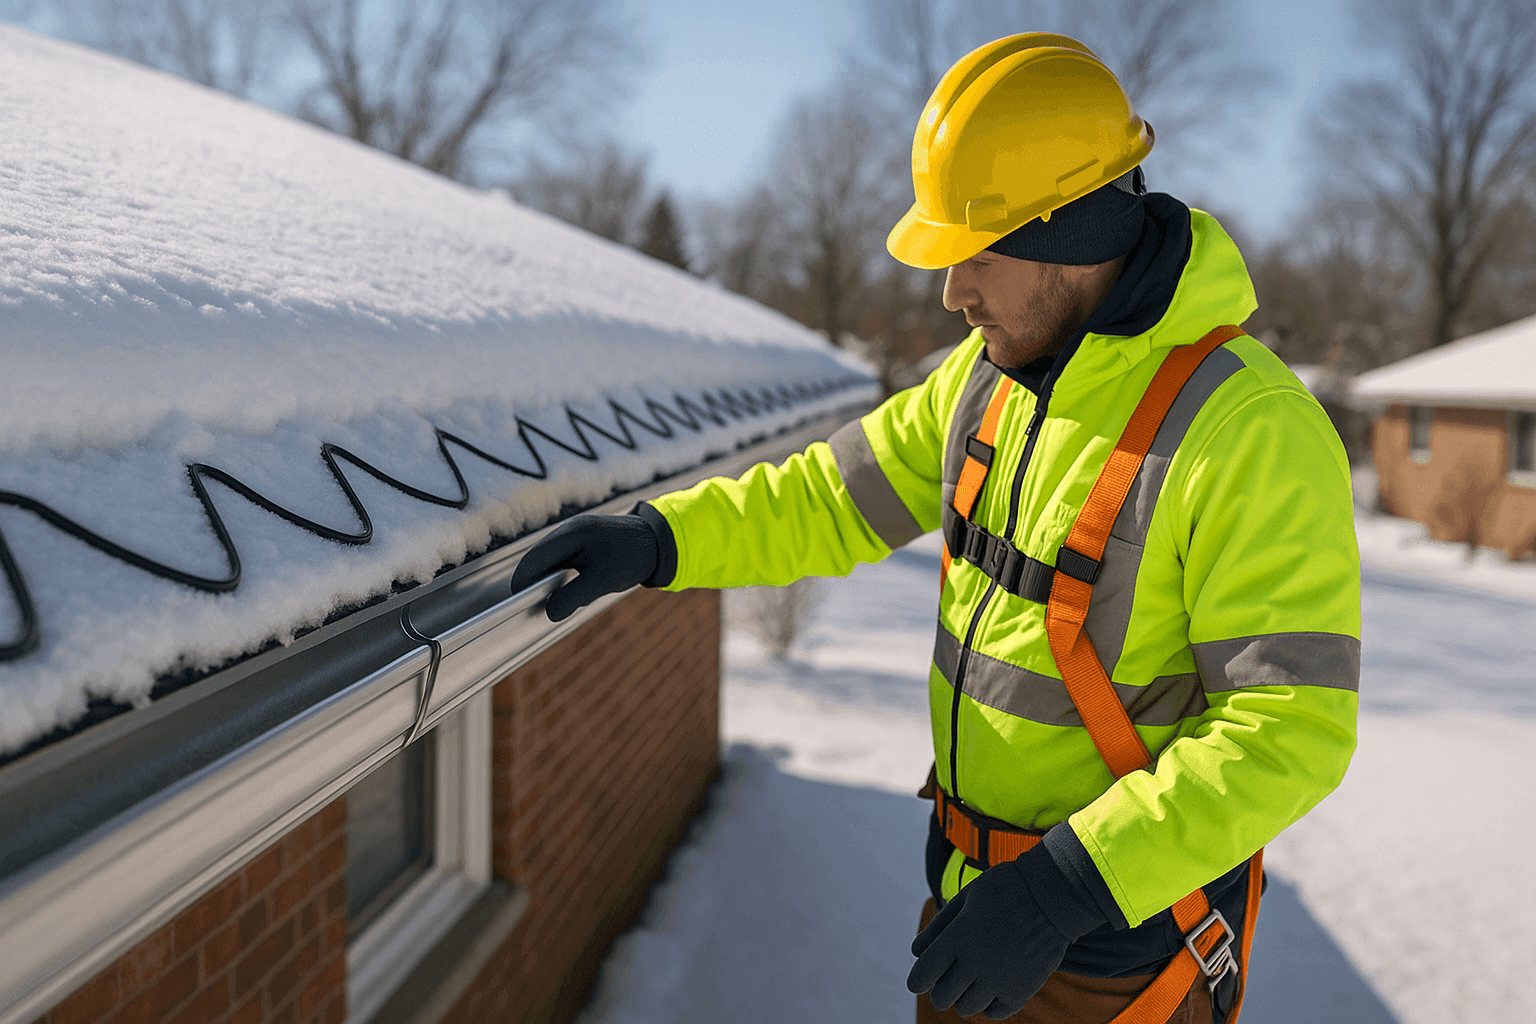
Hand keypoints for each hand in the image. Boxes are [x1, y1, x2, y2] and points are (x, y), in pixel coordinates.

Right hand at [508, 512, 660, 621]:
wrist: (661, 541)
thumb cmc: (634, 556)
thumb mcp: (603, 580)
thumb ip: (573, 597)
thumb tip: (549, 612)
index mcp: (570, 533)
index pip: (533, 559)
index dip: (522, 582)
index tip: (517, 604)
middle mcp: (568, 532)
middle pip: (538, 561)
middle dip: (535, 585)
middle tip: (534, 609)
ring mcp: (575, 537)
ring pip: (550, 564)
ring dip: (551, 583)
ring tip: (557, 603)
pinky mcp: (584, 545)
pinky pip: (564, 563)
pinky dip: (564, 579)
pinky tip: (574, 593)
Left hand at [908, 843, 1100, 1019]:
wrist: (1053, 895)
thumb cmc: (1005, 889)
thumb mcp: (965, 897)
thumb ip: (939, 926)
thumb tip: (916, 953)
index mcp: (957, 938)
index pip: (922, 975)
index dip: (917, 980)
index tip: (920, 979)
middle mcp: (975, 963)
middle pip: (942, 997)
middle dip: (940, 990)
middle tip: (948, 979)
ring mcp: (999, 980)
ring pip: (966, 1008)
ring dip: (964, 998)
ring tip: (973, 979)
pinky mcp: (1021, 990)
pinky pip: (995, 1013)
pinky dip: (989, 1005)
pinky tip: (992, 988)